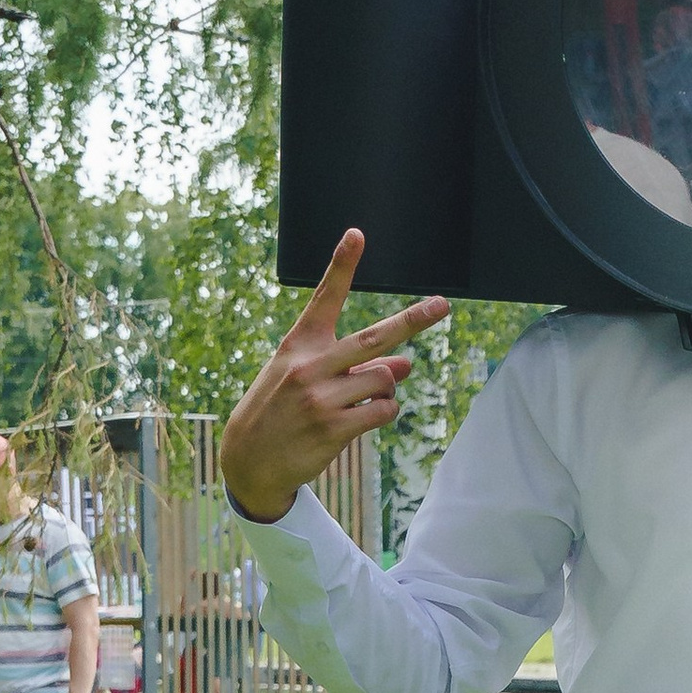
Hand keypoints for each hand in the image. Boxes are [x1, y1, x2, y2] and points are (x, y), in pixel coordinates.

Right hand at [218, 229, 447, 522]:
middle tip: (442, 305)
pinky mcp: (333, 428)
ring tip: (364, 397)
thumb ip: (354, 365)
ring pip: (385, 379)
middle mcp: (310, 366)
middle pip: (374, 338)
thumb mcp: (307, 377)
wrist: (249, 458)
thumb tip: (407, 363)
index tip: (357, 234)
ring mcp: (321, 398)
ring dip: (387, 388)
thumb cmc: (283, 408)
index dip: (342, 265)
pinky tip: (365, 416)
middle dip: (412, 320)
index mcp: (300, 344)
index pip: (324, 297)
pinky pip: (383, 410)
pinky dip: (384, 411)